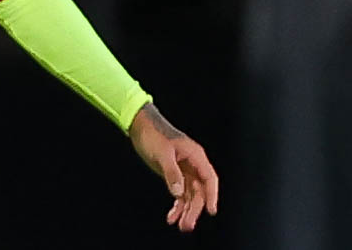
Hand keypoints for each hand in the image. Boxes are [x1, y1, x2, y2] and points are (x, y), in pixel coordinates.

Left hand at [128, 103, 219, 231]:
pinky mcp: (175, 175)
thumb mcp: (162, 154)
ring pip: (190, 195)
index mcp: (195, 156)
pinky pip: (180, 193)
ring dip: (186, 211)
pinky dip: (177, 205)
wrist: (139, 126)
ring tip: (181, 226)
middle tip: (187, 225)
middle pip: (199, 191)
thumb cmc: (152, 134)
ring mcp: (184, 170)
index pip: (209, 179)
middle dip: (194, 209)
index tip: (211, 211)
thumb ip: (171, 173)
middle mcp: (193, 164)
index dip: (212, 195)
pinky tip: (171, 216)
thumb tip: (178, 193)